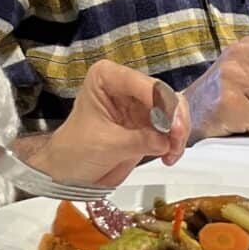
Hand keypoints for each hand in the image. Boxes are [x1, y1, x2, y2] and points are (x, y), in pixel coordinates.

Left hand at [27, 61, 190, 187]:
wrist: (69, 172)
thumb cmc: (76, 151)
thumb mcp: (107, 144)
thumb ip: (139, 140)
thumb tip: (166, 142)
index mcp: (108, 78)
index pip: (144, 84)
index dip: (163, 104)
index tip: (172, 128)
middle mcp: (128, 86)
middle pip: (166, 95)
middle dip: (175, 120)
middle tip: (175, 142)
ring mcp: (141, 105)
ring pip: (175, 111)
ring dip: (179, 133)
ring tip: (171, 154)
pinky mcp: (149, 124)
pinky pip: (173, 129)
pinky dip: (176, 143)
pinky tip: (168, 157)